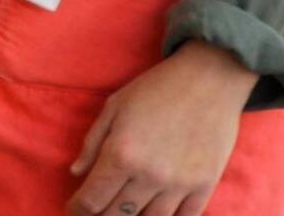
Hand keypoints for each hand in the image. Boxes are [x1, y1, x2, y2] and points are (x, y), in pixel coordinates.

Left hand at [67, 41, 258, 215]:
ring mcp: (179, 185)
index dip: (78, 208)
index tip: (75, 208)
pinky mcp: (204, 186)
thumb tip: (76, 173)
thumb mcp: (114, 107)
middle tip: (97, 209)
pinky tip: (155, 212)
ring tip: (125, 210)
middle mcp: (149, 175)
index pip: (92, 199)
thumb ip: (92, 143)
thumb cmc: (156, 88)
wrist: (208, 80)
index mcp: (121, 154)